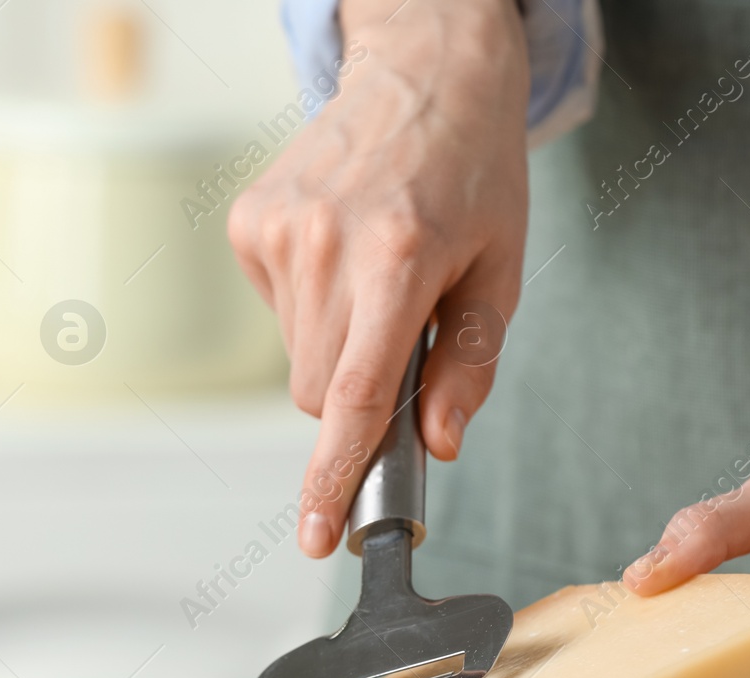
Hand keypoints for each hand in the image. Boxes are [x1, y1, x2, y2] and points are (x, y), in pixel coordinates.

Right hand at [227, 0, 530, 556]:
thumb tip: (436, 442)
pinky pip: (277, 312)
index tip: (318, 533)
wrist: (422, 73)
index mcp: (397, 259)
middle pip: (322, 393)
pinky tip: (342, 251)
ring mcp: (277, 232)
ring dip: (338, 344)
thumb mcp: (501, 268)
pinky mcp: (249, 223)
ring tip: (377, 273)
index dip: (333, 478)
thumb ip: (468, 363)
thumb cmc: (472, 171)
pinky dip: (312, 304)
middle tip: (402, 337)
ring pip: (298, 358)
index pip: (353, 399)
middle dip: (360, 394)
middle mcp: (324, 246)